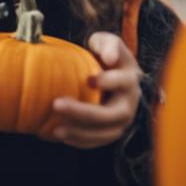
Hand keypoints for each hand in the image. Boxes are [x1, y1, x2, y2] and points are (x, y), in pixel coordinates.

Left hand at [43, 31, 142, 148]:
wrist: (111, 77)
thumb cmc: (106, 57)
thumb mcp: (107, 43)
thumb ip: (107, 44)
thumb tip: (109, 58)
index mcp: (129, 78)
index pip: (123, 82)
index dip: (109, 81)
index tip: (90, 79)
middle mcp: (129, 103)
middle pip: (112, 114)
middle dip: (84, 113)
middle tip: (57, 104)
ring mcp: (121, 122)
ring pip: (105, 134)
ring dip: (80, 132)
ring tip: (56, 129)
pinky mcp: (110, 133)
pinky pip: (96, 142)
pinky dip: (78, 141)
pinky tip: (58, 134)